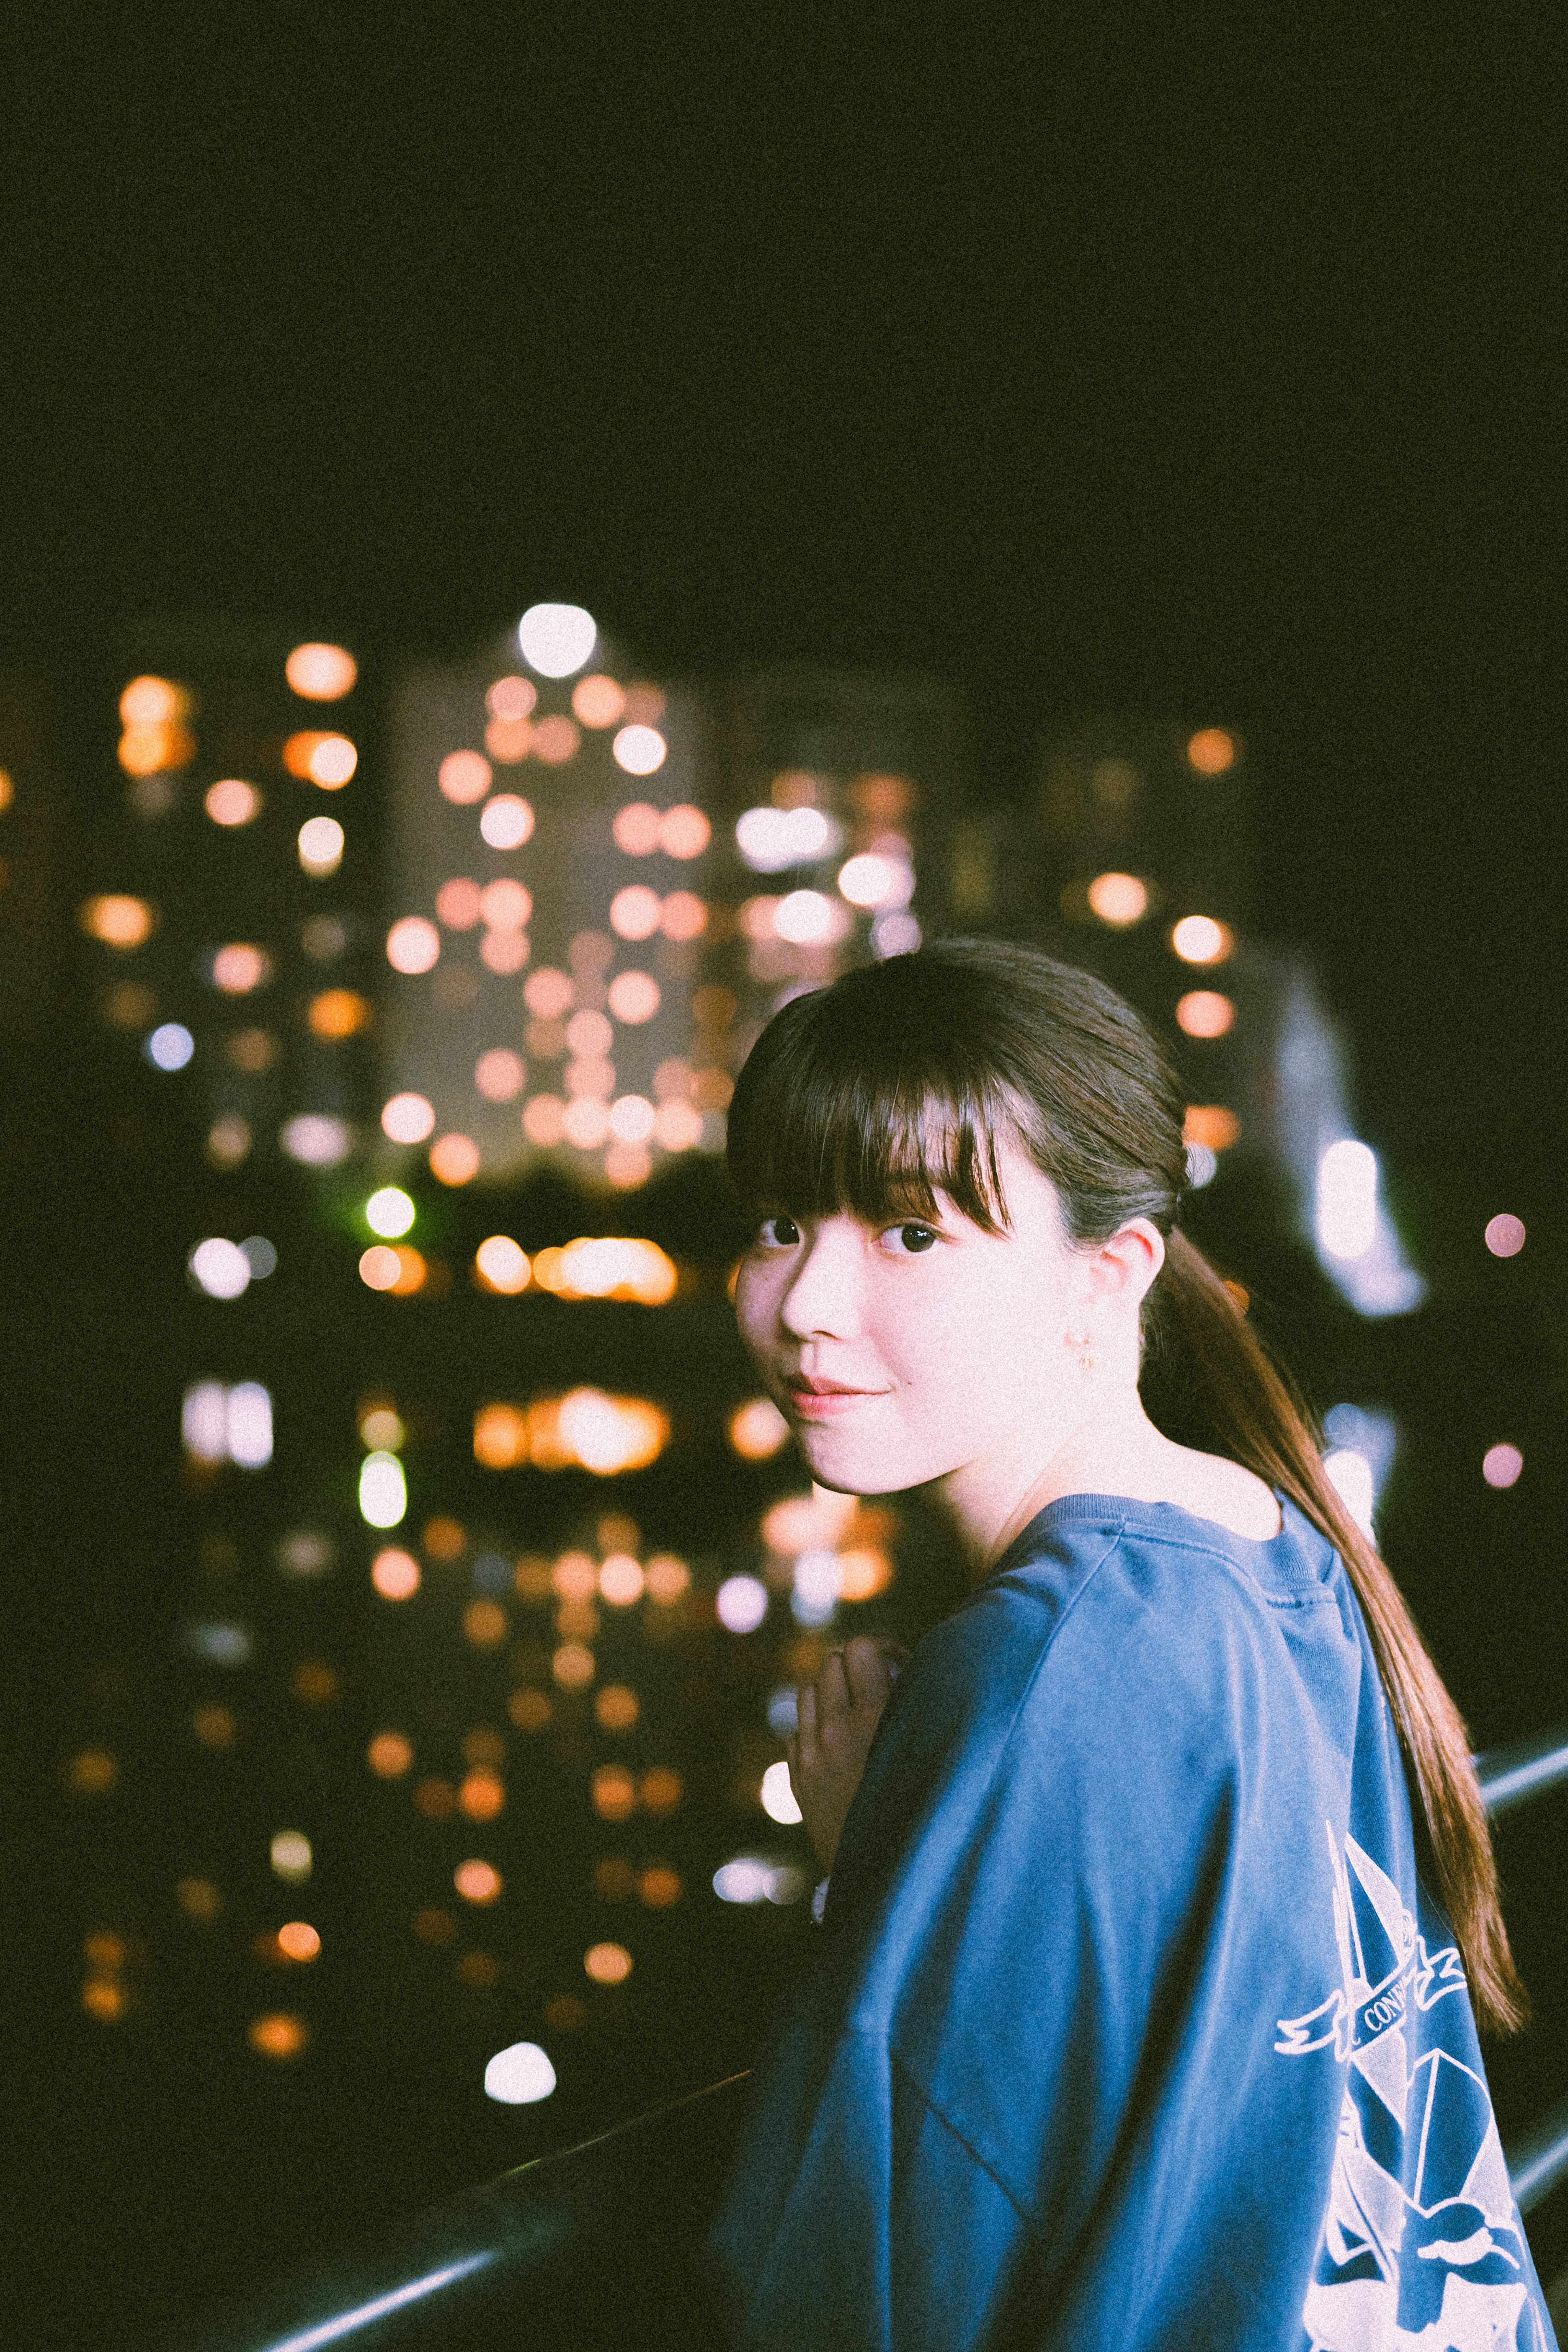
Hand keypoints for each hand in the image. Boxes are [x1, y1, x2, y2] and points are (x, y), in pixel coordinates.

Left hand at [786, 1635, 910, 1875]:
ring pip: (809, 1691)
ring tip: (856, 1709)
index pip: (860, 1648)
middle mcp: (835, 1731)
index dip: (882, 1647)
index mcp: (873, 1719)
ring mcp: (812, 1754)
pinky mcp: (799, 1777)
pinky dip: (815, 1726)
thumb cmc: (923, 1807)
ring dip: (832, 1691)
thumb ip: (916, 1706)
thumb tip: (912, 1668)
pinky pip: (797, 1730)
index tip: (898, 1663)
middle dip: (856, 1665)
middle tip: (878, 1683)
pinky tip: (839, 1742)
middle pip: (831, 1663)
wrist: (885, 1875)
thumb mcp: (927, 1750)